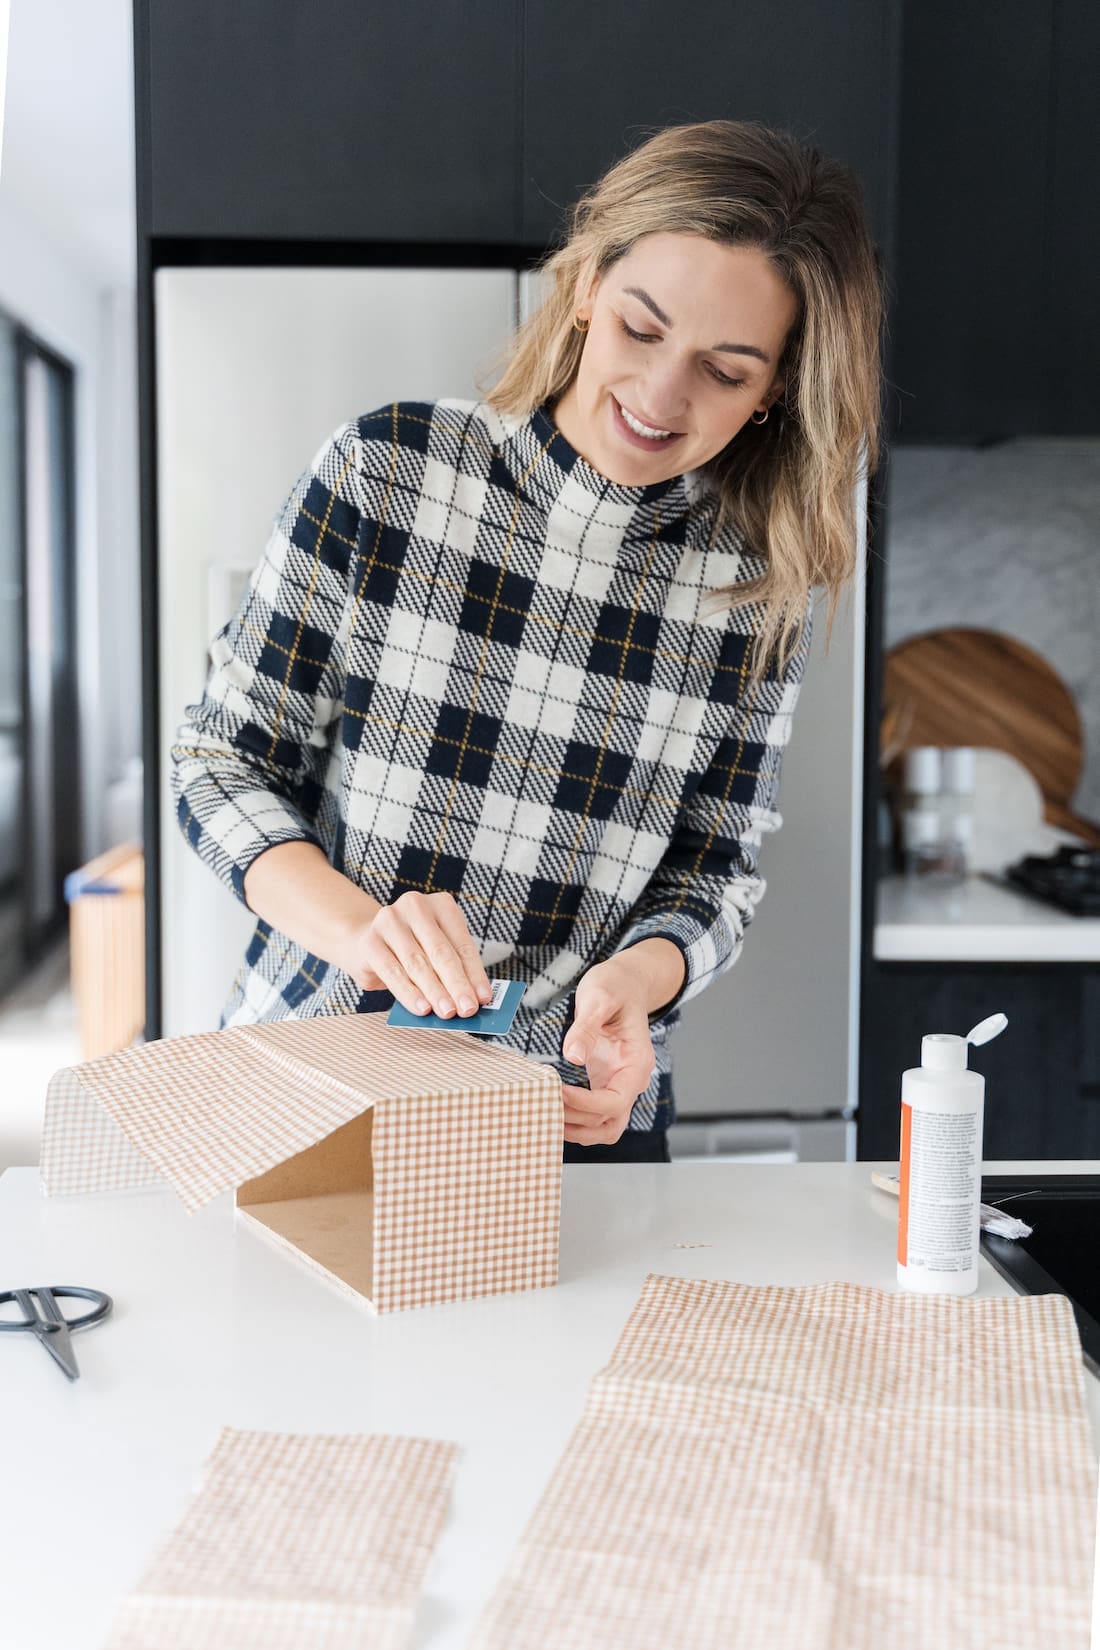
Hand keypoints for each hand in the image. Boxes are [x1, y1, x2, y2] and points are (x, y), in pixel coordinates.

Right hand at [336, 891, 493, 1018]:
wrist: (366, 940)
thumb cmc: (412, 949)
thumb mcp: (436, 952)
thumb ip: (454, 970)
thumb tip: (473, 999)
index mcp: (441, 904)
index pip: (462, 944)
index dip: (475, 974)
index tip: (484, 998)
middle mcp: (415, 906)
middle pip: (441, 952)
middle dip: (457, 984)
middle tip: (467, 1009)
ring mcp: (389, 921)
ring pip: (417, 963)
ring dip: (435, 991)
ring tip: (447, 1012)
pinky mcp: (370, 941)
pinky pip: (393, 972)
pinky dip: (409, 993)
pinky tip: (421, 1008)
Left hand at [561, 957, 656, 1144]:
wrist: (626, 982)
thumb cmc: (616, 987)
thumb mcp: (599, 998)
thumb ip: (586, 1028)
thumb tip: (573, 1056)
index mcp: (637, 1062)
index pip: (616, 1101)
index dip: (586, 1104)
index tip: (559, 1091)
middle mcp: (631, 1079)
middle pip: (611, 1123)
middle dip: (578, 1123)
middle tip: (545, 1108)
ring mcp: (619, 1083)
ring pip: (605, 1127)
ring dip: (578, 1130)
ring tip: (546, 1118)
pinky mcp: (605, 1082)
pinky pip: (595, 1114)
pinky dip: (576, 1122)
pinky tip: (552, 1112)